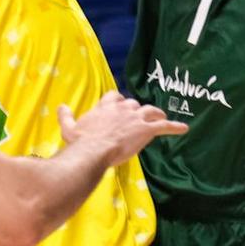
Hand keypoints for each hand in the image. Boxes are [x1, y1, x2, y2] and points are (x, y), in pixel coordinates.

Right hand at [58, 92, 188, 167]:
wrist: (94, 150)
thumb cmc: (81, 142)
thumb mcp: (68, 128)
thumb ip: (66, 116)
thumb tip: (60, 107)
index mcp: (105, 106)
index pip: (115, 96)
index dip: (118, 101)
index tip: (119, 104)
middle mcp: (122, 108)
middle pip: (133, 104)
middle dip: (137, 110)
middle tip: (139, 119)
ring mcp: (136, 118)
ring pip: (151, 111)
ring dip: (156, 114)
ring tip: (161, 117)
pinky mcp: (146, 129)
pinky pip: (164, 126)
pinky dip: (175, 127)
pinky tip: (184, 128)